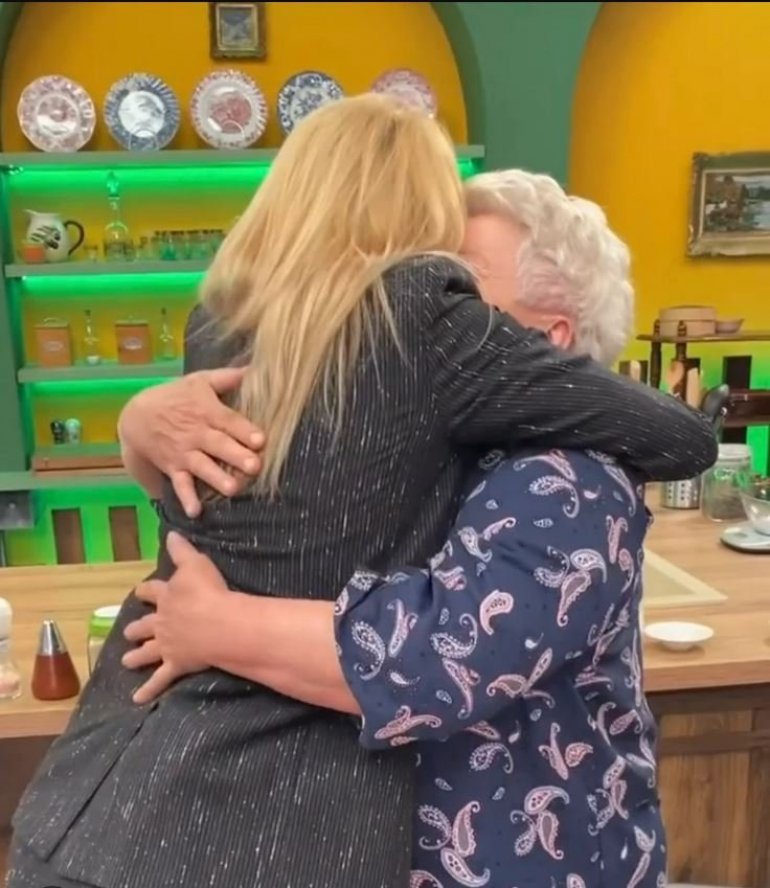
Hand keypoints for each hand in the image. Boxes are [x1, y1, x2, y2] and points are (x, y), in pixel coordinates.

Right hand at [118, 368, 263, 516]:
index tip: (260, 440)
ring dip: (217, 478)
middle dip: (236, 456)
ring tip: (232, 489)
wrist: (137, 415)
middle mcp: (198, 434)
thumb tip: (257, 368)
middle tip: (255, 466)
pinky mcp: (174, 468)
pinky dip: (186, 498)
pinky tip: (195, 512)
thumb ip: (229, 377)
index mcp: (208, 411)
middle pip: (219, 446)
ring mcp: (185, 453)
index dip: (244, 430)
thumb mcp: (200, 381)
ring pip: (203, 467)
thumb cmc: (176, 397)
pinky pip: (180, 485)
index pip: (229, 421)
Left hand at [123, 531, 232, 703]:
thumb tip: (170, 533)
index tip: (139, 592)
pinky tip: (137, 699)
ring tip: (126, 661)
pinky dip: (149, 690)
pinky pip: (160, 679)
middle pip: (145, 625)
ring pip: (148, 651)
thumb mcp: (196, 563)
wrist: (218, 623)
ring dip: (136, 656)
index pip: (152, 592)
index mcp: (167, 597)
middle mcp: (162, 621)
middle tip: (129, 632)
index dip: (145, 592)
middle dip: (137, 628)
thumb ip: (181, 550)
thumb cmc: (209, 591)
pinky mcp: (176, 664)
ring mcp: (167, 645)